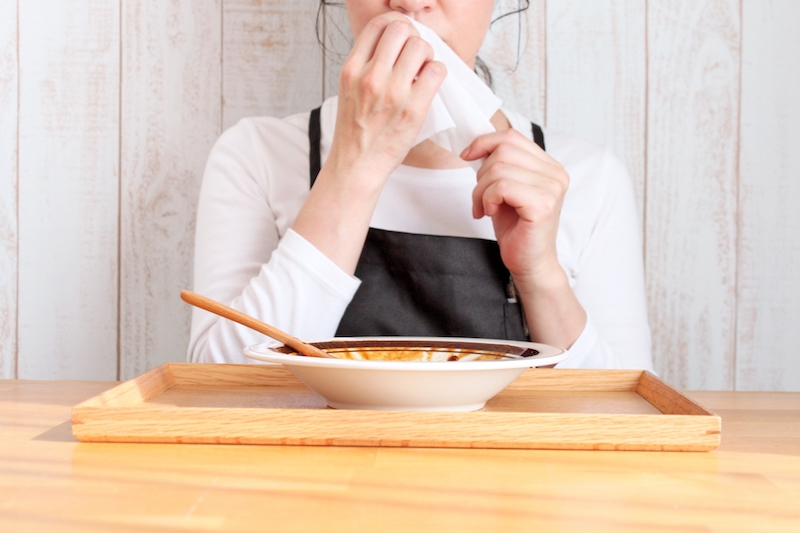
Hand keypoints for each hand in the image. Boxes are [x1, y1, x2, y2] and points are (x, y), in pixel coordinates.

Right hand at [327, 12, 446, 192]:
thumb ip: (366, 66)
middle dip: (412, 37)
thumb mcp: (348, 90)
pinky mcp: (413, 109)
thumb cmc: (354, 131)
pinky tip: (429, 84)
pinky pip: (436, 71)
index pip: (378, 25)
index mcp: (351, 69)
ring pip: (421, 47)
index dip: (394, 25)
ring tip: (421, 70)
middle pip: (401, 29)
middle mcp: (370, 77)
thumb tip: (392, 45)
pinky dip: (437, 72)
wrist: (356, 165)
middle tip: (413, 55)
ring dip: (426, 54)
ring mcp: (393, 92)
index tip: (400, 37)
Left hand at [462, 128, 585, 347]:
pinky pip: (502, 187)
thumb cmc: (516, 229)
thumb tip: (475, 146)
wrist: (529, 263)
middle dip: (481, 174)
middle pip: (503, 151)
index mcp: (549, 166)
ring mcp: (552, 188)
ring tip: (485, 209)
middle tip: (481, 199)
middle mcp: (556, 174)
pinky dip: (487, 199)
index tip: (467, 156)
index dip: (484, 143)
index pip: (512, 137)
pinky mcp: (542, 205)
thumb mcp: (504, 190)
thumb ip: (498, 165)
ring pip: (499, 169)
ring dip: (481, 191)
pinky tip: (490, 213)